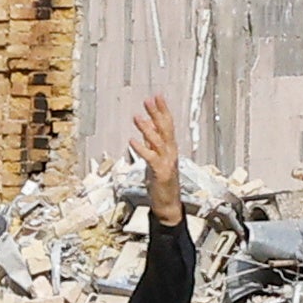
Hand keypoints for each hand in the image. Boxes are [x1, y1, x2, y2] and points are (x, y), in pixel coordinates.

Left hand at [131, 94, 183, 224]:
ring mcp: (167, 162)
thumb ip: (152, 144)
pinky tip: (132, 140)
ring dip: (147, 128)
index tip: (156, 96)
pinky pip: (150, 158)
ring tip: (137, 116)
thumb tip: (146, 129)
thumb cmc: (162, 183)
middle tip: (149, 100)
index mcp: (170, 148)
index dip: (162, 110)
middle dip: (157, 114)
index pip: (168, 125)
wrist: (168, 205)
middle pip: (165, 129)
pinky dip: (141, 148)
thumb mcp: (155, 159)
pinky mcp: (161, 173)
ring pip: (158, 141)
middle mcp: (171, 153)